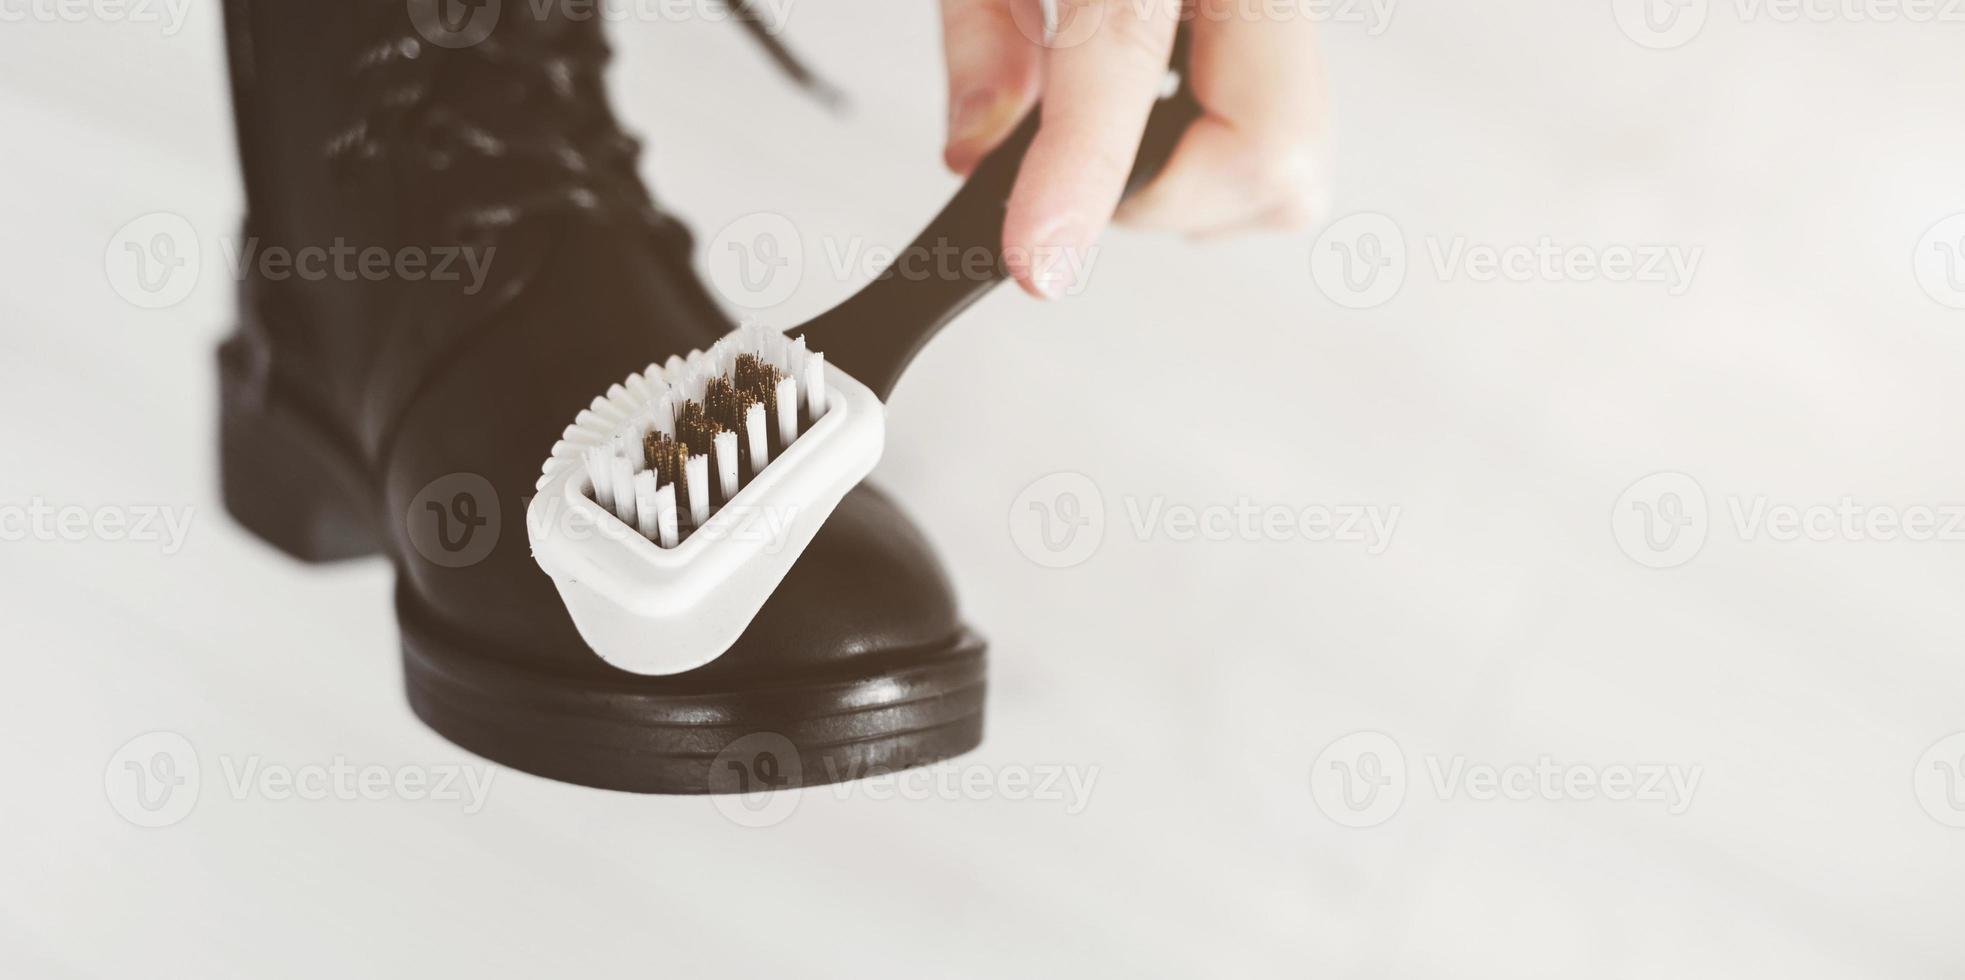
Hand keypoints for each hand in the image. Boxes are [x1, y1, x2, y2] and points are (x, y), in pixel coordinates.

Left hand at [940, 0, 1330, 297]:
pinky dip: (1216, 153)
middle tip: (1079, 165)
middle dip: (1160, 194)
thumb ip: (984, 30)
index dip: (1079, 171)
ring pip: (1291, 168)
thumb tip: (978, 151)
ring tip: (1124, 112)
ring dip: (1189, 182)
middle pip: (1270, 150)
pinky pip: (1287, 142)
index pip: (1126, 58)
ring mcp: (1291, 3)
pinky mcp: (1299, 30)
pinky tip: (1170, 95)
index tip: (1040, 262)